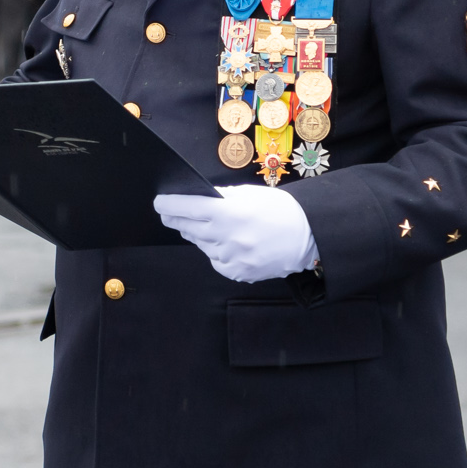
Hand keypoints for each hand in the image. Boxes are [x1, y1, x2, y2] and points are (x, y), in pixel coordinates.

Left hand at [153, 185, 318, 282]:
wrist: (307, 237)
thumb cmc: (281, 211)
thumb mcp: (250, 194)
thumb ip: (222, 198)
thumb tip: (200, 199)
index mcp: (228, 213)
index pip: (187, 208)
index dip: (169, 206)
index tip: (160, 204)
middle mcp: (226, 237)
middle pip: (189, 228)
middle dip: (178, 220)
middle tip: (170, 216)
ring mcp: (231, 258)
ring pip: (202, 245)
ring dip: (200, 236)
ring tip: (210, 228)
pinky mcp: (238, 273)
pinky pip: (216, 261)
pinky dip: (216, 252)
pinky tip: (227, 244)